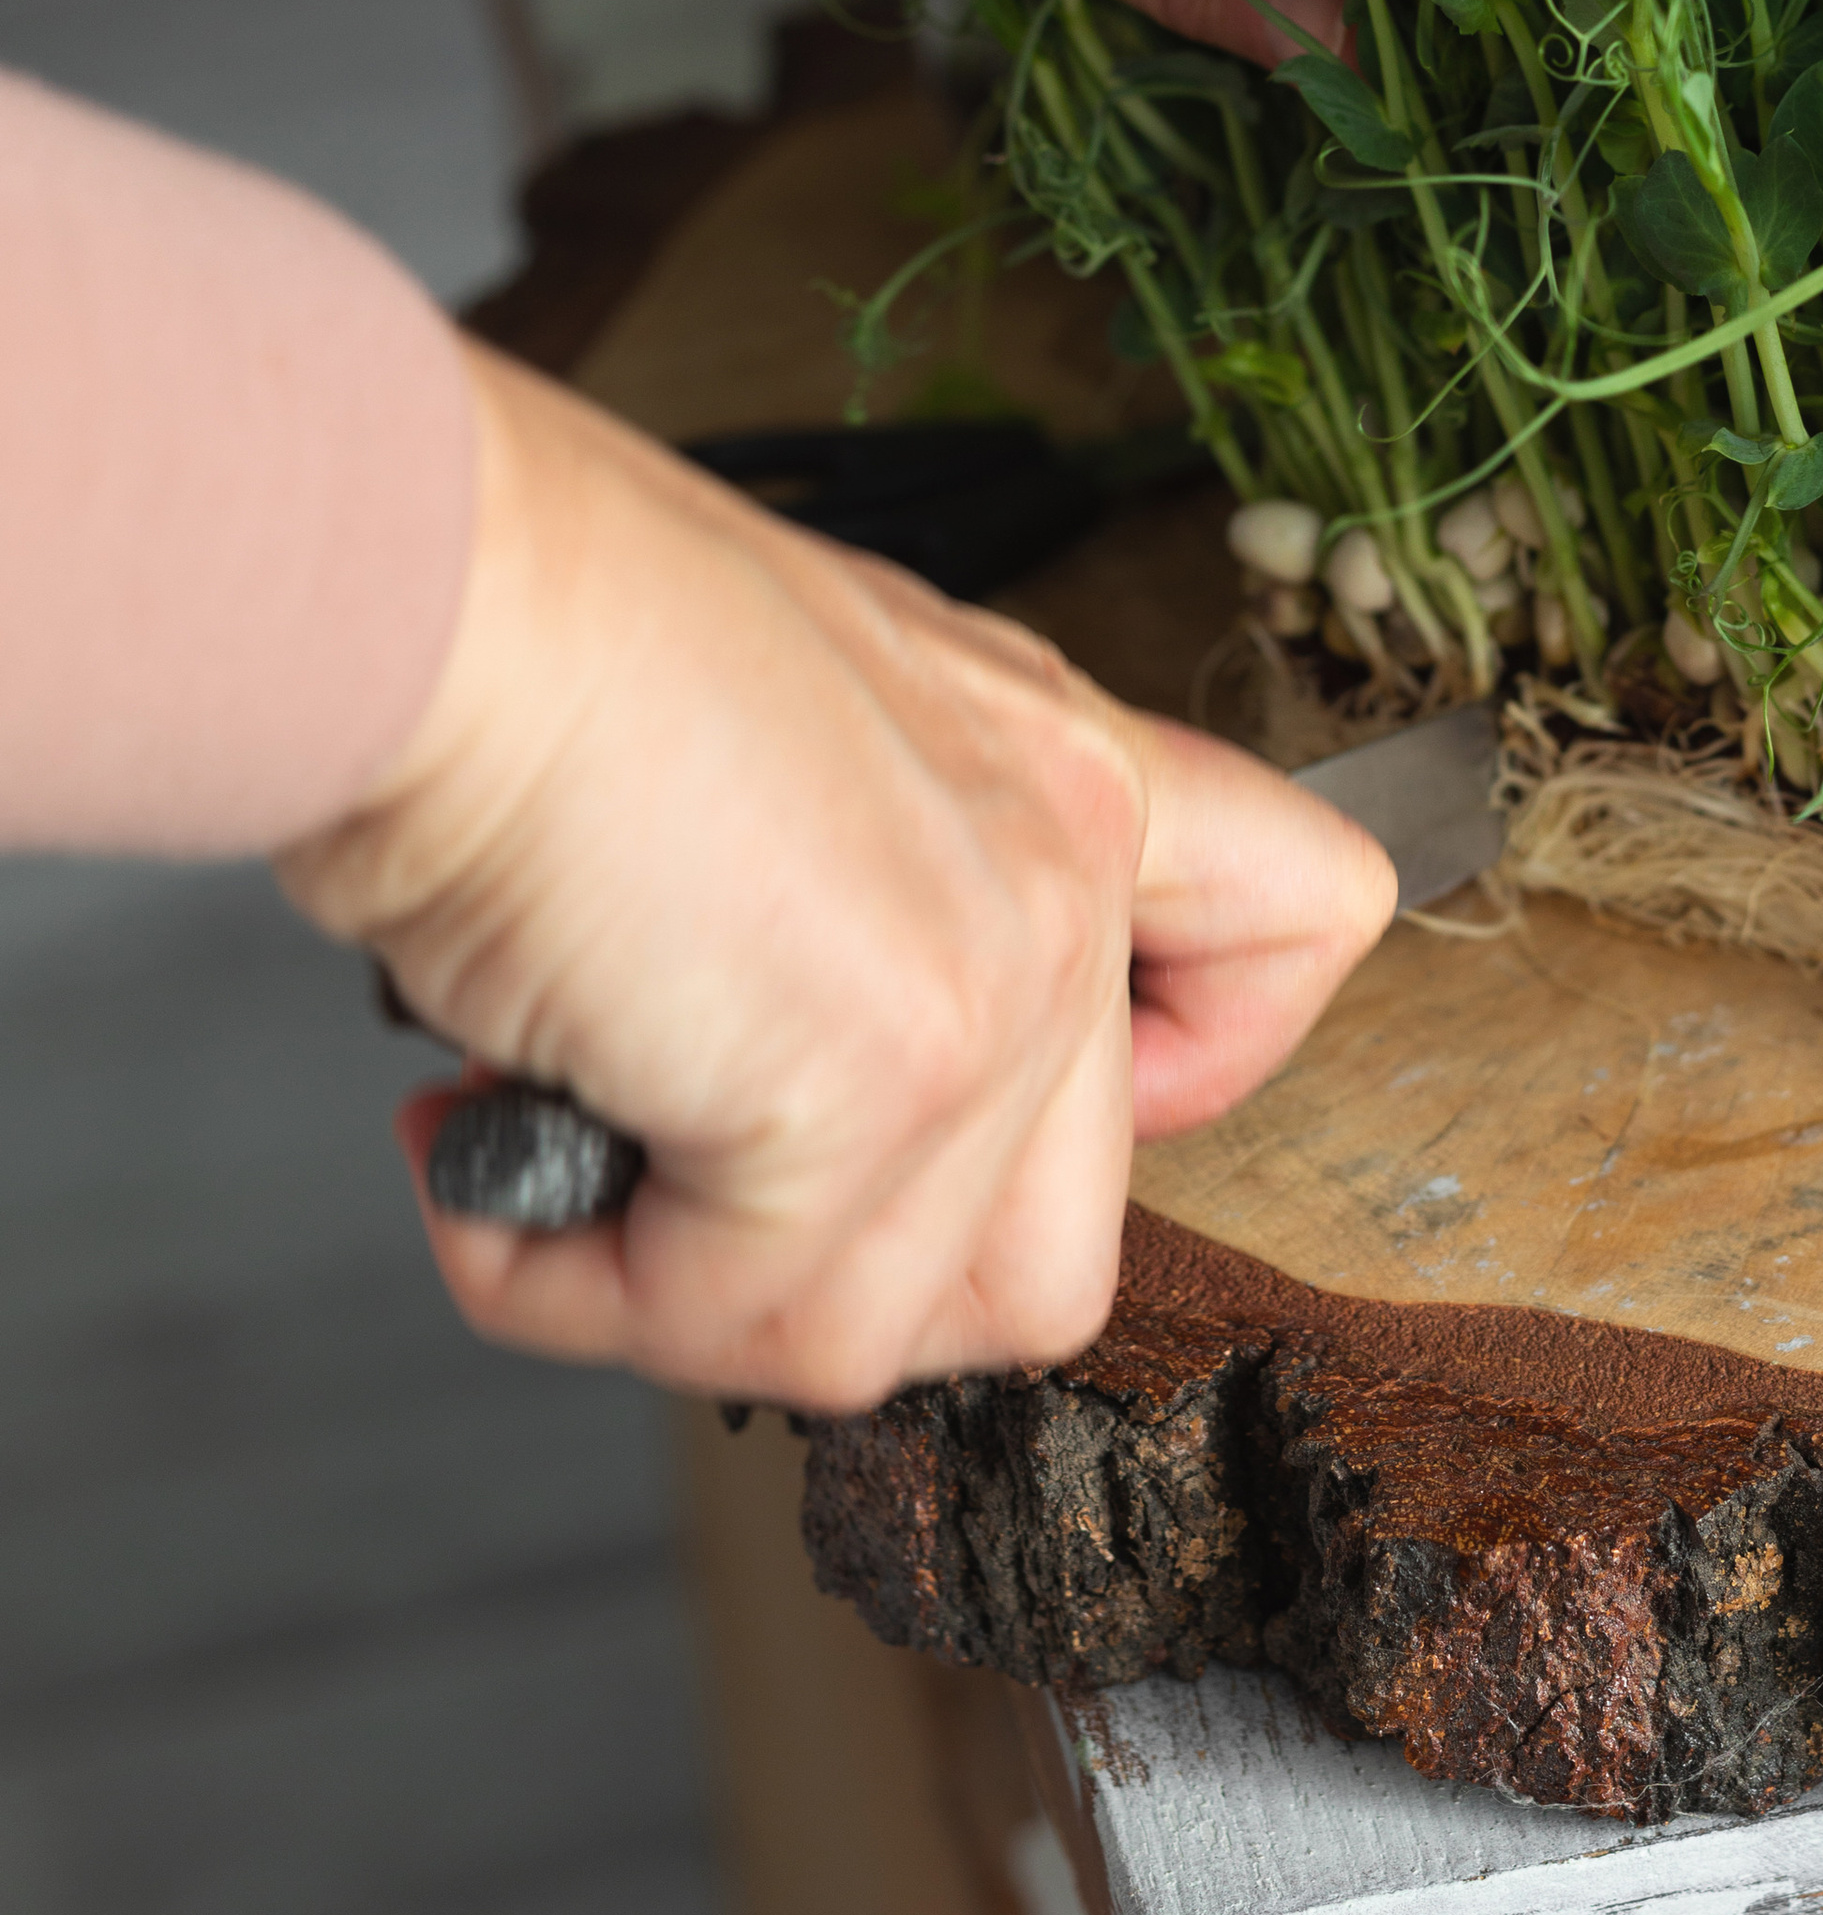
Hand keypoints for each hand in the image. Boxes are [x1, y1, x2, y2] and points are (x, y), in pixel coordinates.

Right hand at [277, 339, 1396, 1407]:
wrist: (430, 587)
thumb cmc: (526, 622)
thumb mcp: (768, 729)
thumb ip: (852, 887)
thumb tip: (750, 1087)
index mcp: (1051, 759)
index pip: (1300, 918)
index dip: (1201, 1066)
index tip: (997, 1094)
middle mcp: (1064, 864)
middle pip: (1064, 1253)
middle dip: (840, 1277)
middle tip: (681, 1178)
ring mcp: (999, 983)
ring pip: (893, 1327)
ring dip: (678, 1299)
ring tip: (539, 1149)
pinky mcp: (878, 1082)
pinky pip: (735, 1320)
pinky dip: (564, 1281)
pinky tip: (476, 1151)